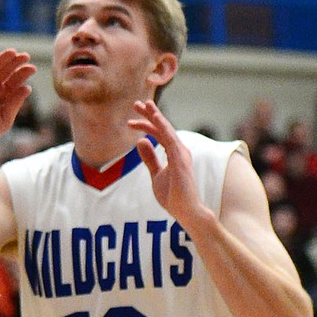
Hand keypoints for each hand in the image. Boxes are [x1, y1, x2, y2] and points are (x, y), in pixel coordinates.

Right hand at [0, 51, 36, 154]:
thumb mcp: (4, 119)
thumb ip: (14, 104)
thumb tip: (28, 88)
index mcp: (2, 95)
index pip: (14, 80)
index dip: (22, 73)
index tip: (32, 68)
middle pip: (4, 71)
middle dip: (14, 63)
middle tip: (25, 56)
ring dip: (1, 59)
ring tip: (12, 52)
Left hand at [128, 101, 204, 230]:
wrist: (186, 212)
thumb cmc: (174, 196)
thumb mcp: (156, 175)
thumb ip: (150, 158)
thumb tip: (140, 141)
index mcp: (174, 153)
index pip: (158, 134)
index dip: (146, 124)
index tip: (131, 120)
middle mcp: (179, 150)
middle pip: (162, 127)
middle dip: (149, 115)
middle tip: (136, 104)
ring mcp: (181, 153)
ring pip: (166, 129)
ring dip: (155, 116)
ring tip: (145, 104)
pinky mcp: (180, 158)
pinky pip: (170, 138)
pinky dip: (162, 126)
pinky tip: (154, 117)